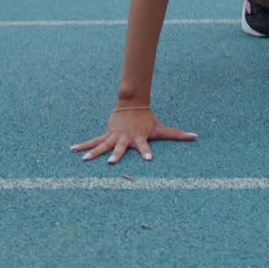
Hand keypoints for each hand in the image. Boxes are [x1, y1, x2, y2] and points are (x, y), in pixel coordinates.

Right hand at [71, 106, 196, 163]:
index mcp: (139, 138)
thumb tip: (195, 136)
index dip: (147, 151)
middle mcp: (126, 138)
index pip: (145, 146)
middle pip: (120, 148)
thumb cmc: (148, 120)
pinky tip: (72, 149)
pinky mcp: (106, 134)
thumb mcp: (162, 128)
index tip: (149, 158)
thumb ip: (178, 134)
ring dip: (94, 152)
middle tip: (111, 162)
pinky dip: (83, 145)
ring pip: (103, 145)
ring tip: (85, 160)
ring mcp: (114, 136)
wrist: (132, 105)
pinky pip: (93, 141)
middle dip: (116, 155)